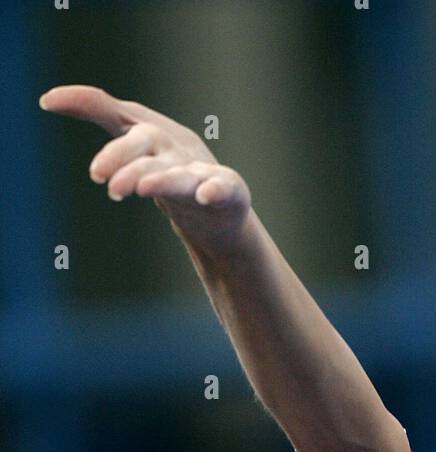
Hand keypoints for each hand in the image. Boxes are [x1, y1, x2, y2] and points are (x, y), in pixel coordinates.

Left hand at [39, 85, 251, 251]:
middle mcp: (173, 147)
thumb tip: (50, 98)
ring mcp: (200, 170)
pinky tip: (205, 194)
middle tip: (98, 176)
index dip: (86, 103)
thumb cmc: (174, 171)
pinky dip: (214, 189)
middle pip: (144, 142)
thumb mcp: (136, 145)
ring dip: (160, 178)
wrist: (222, 212)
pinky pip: (223, 187)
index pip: (118, 113)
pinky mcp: (229, 192)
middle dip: (121, 155)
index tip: (49, 102)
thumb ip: (103, 116)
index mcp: (151, 134)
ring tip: (142, 188)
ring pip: (177, 173)